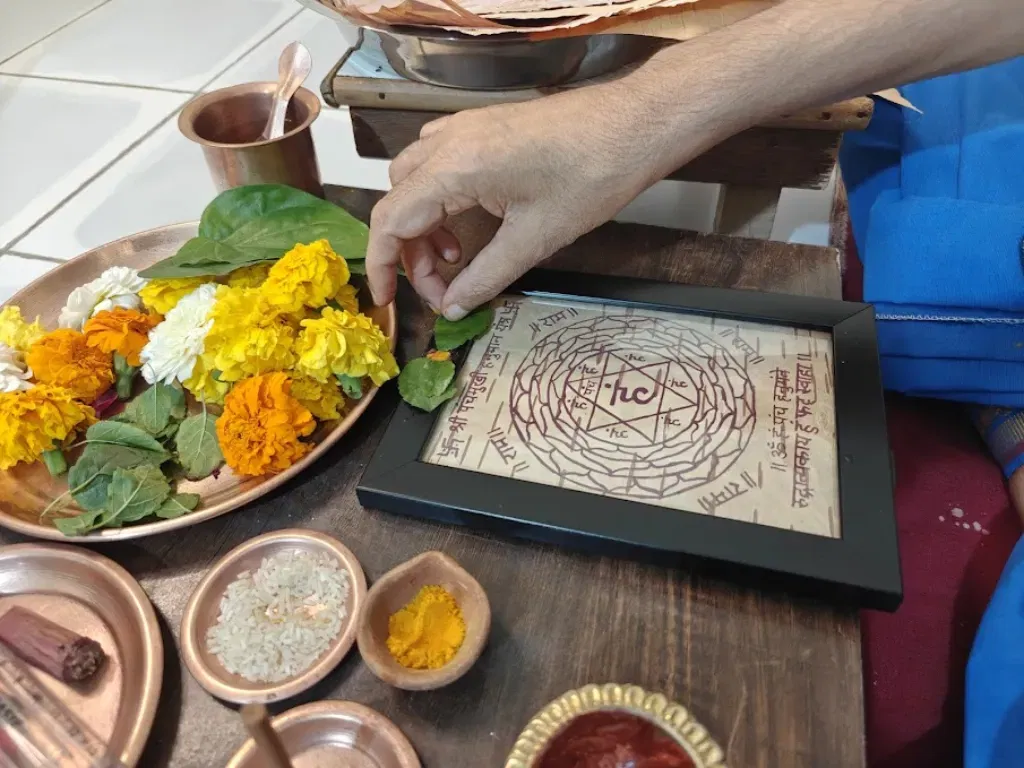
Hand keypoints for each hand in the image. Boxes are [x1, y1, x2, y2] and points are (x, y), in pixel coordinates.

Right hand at [365, 82, 668, 319]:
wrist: (635, 124)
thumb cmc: (593, 176)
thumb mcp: (535, 240)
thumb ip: (485, 277)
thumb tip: (453, 307)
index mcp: (455, 168)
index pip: (390, 220)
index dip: (382, 265)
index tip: (389, 300)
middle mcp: (449, 141)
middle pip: (397, 200)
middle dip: (408, 251)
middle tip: (440, 286)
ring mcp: (465, 128)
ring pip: (413, 180)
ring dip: (423, 224)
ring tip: (456, 257)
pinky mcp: (484, 125)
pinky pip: (437, 160)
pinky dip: (439, 197)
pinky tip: (468, 220)